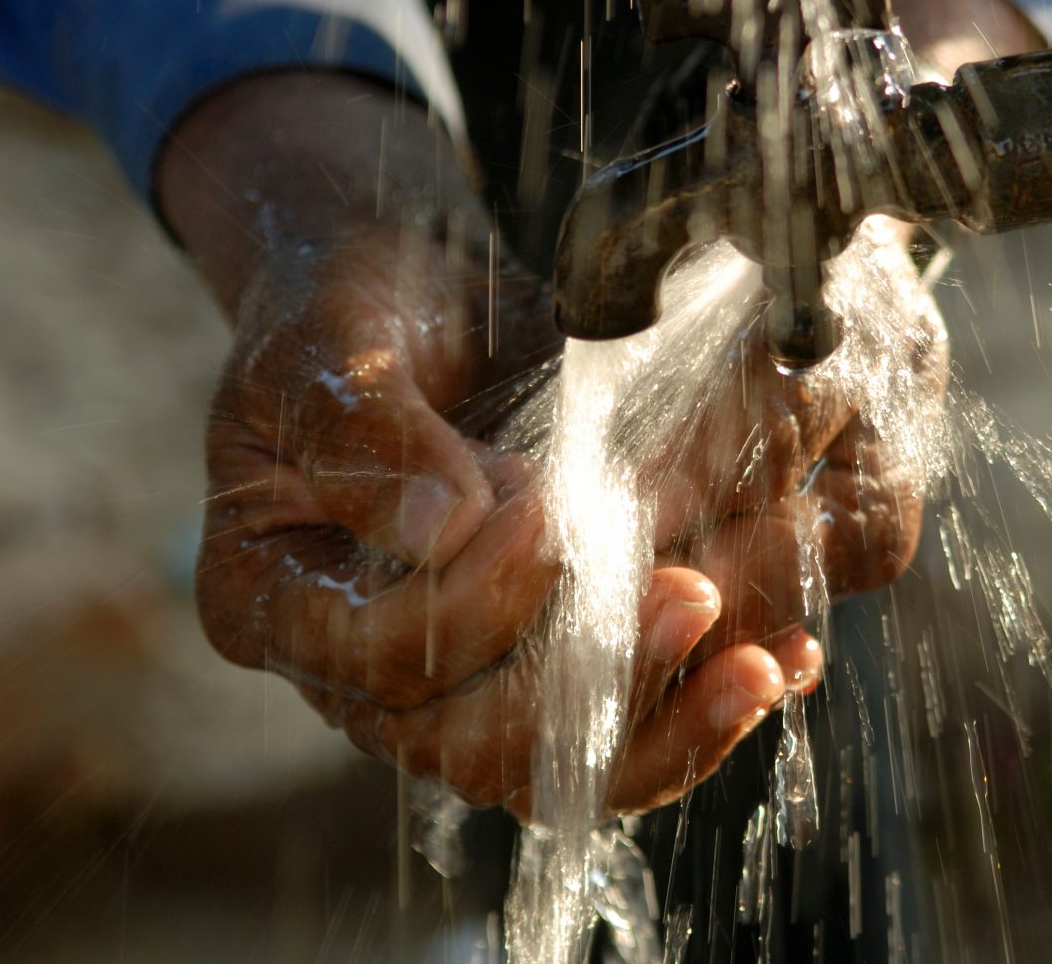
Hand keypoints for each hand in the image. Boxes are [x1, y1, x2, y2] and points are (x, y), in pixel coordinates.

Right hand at [158, 73, 830, 814]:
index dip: (474, 601)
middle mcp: (355, 667)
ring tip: (759, 663)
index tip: (549, 508)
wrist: (405, 286)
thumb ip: (368, 432)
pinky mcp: (537, 655)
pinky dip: (695, 702)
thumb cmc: (346, 308)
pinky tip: (779, 662)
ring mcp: (451, 675)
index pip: (383, 655)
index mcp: (272, 599)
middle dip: (587, 681)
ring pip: (552, 763)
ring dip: (663, 720)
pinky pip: (613, 723)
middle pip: (467, 742)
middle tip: (687, 593)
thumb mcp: (329, 345)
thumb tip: (447, 525)